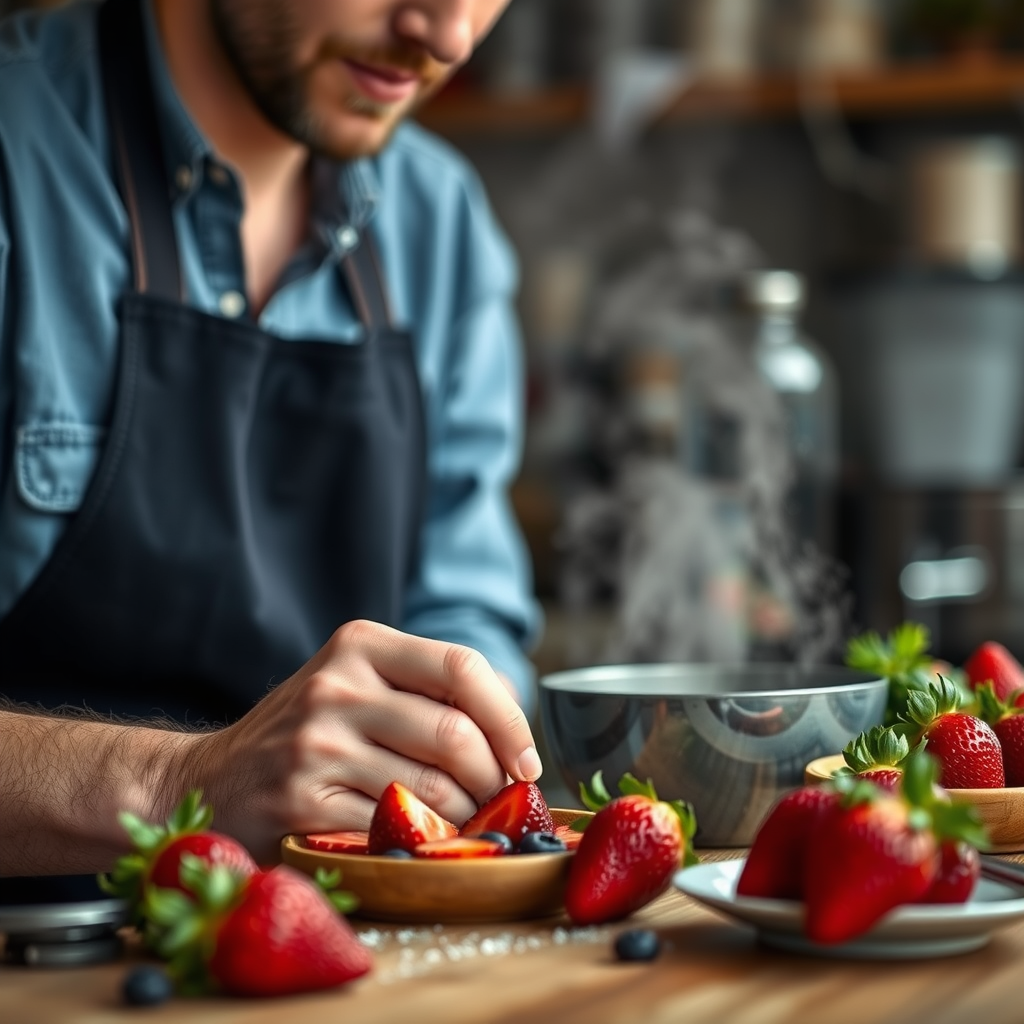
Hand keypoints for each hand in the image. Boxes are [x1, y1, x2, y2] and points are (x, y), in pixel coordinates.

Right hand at [182, 620, 540, 862]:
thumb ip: (426, 687)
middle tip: (500, 799)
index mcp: (359, 644)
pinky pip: (396, 827)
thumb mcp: (357, 682)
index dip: (510, 717)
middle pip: (455, 734)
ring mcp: (317, 745)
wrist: (207, 778)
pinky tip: (428, 840)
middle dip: (494, 777)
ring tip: (469, 821)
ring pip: (433, 787)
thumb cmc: (306, 731)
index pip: (462, 667)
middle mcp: (337, 687)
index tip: (528, 759)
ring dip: (468, 815)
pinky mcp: (304, 802)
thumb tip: (513, 717)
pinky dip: (427, 840)